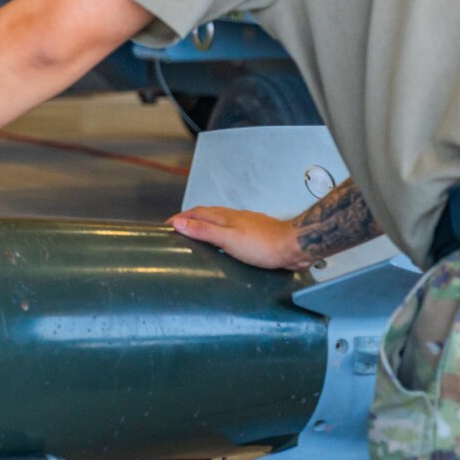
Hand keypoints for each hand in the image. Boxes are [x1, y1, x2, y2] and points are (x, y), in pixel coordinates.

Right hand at [169, 205, 305, 269]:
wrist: (294, 247)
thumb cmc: (262, 245)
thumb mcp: (228, 239)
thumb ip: (203, 230)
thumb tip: (178, 222)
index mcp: (223, 216)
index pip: (194, 213)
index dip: (179, 218)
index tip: (165, 226)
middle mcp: (232, 217)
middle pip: (205, 215)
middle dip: (189, 221)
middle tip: (177, 232)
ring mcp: (244, 224)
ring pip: (218, 223)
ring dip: (204, 227)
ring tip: (195, 238)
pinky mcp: (253, 234)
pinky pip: (229, 231)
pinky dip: (218, 235)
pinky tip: (222, 246)